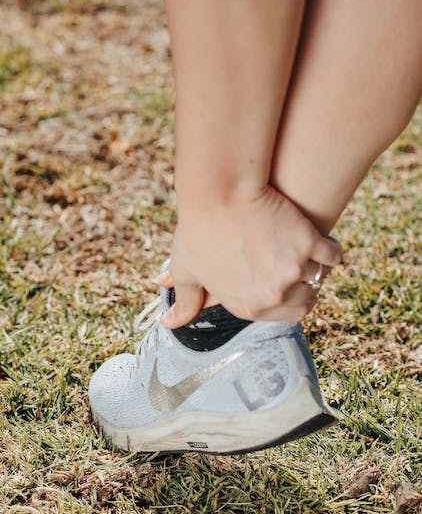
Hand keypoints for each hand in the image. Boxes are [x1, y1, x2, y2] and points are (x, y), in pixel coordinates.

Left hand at [157, 185, 341, 326]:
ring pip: (317, 276)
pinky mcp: (308, 243)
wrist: (219, 191)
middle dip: (305, 287)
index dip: (287, 298)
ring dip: (315, 266)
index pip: (285, 315)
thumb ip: (185, 302)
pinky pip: (332, 255)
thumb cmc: (198, 229)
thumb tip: (168, 322)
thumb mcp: (188, 270)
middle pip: (306, 299)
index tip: (286, 284)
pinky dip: (331, 249)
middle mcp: (273, 295)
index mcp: (248, 306)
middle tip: (300, 270)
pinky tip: (324, 242)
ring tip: (309, 253)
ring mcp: (292, 270)